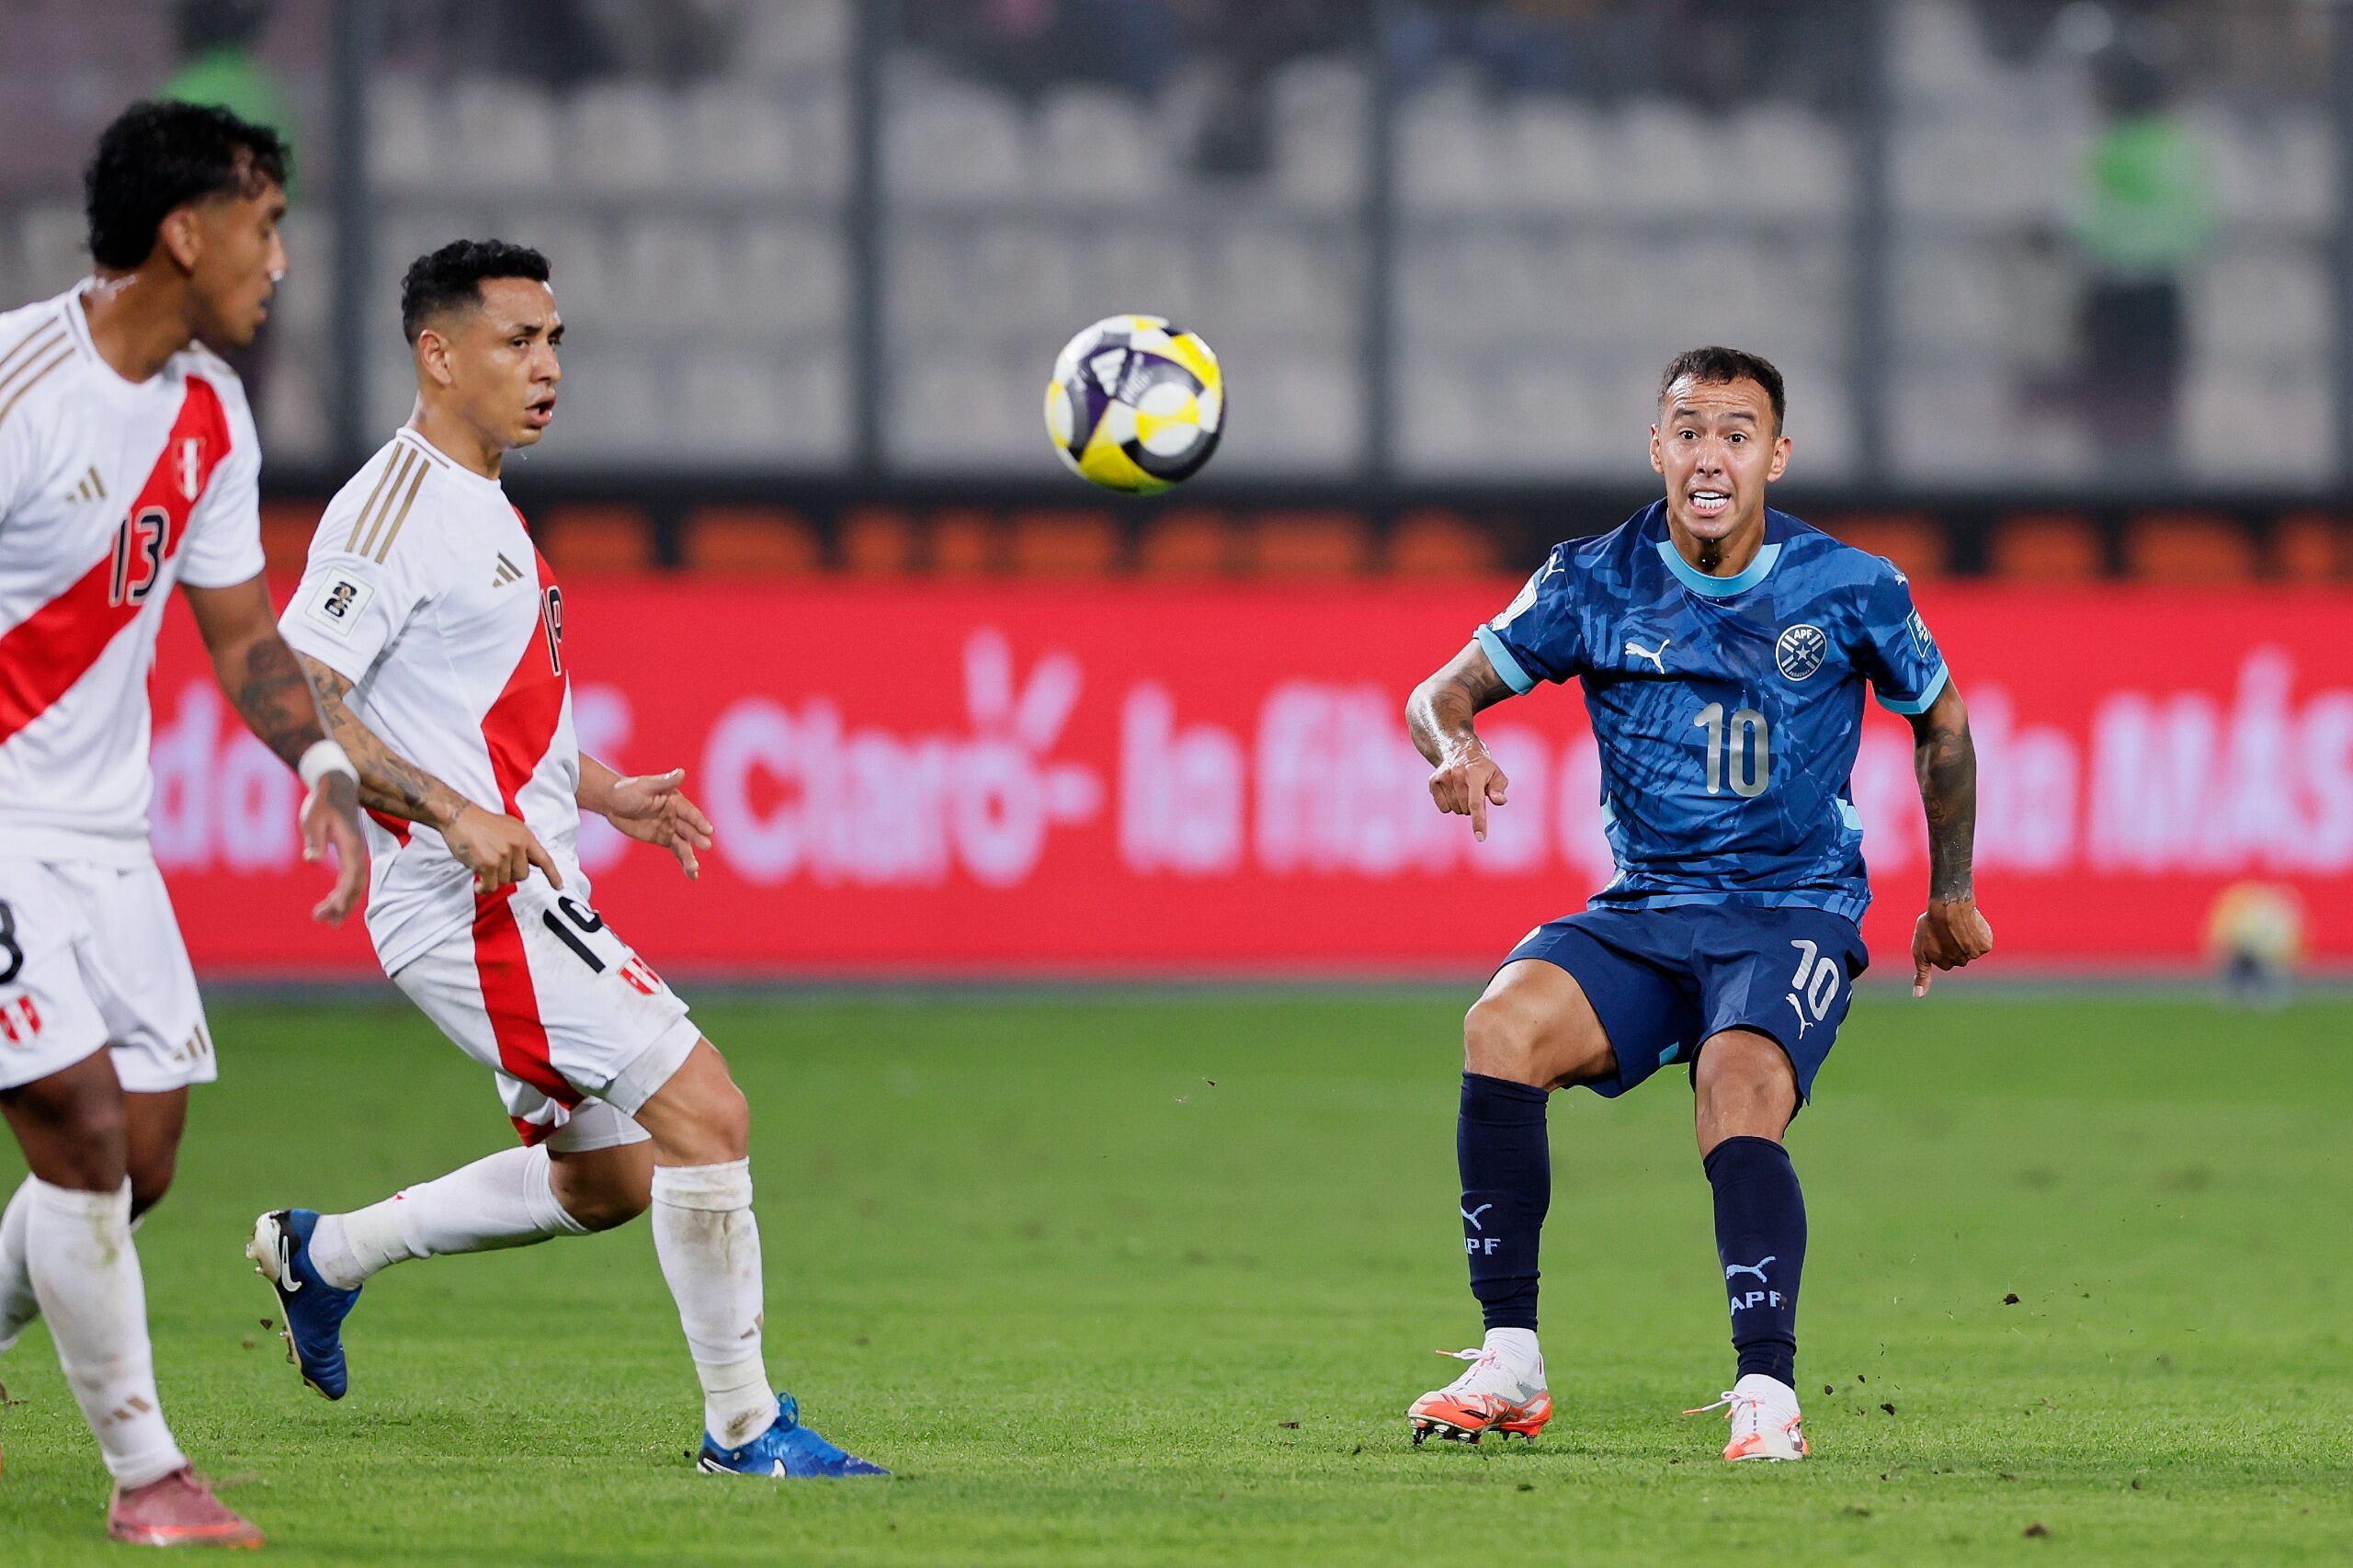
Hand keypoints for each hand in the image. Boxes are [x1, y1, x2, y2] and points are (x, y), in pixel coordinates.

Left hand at [300, 773, 367, 924]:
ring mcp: (355, 854)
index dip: (343, 897)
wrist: (336, 787)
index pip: (351, 878)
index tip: (331, 912)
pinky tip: (333, 903)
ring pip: (355, 885)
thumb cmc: (322, 803)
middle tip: (323, 921)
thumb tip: (312, 860)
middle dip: (342, 906)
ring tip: (329, 921)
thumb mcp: (312, 820)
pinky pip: (351, 878)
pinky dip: (344, 893)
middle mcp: (358, 853)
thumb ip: (314, 840)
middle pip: (355, 886)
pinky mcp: (350, 853)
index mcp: (351, 847)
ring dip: (344, 903)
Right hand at [443, 801, 562, 893]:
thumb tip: (530, 862)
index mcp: (525, 836)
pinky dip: (484, 888)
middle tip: (495, 865)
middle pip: (522, 875)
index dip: (553, 875)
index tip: (559, 886)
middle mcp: (517, 845)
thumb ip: (521, 844)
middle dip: (509, 875)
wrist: (459, 816)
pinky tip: (478, 883)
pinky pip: (491, 886)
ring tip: (483, 865)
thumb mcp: (510, 827)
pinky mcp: (489, 863)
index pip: (544, 859)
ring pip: (505, 881)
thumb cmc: (481, 823)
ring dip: (493, 879)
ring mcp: (504, 854)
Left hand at [600, 767, 714, 878]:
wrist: (611, 802)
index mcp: (675, 800)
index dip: (699, 821)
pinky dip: (684, 862)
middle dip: (698, 838)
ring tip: (694, 870)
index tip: (708, 830)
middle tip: (707, 846)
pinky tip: (692, 875)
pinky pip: (677, 851)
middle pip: (689, 829)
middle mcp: (677, 815)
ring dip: (690, 856)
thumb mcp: (645, 785)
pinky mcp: (664, 839)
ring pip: (684, 844)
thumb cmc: (627, 789)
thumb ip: (664, 782)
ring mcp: (671, 828)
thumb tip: (681, 772)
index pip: (689, 812)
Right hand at [1426, 740, 1509, 842]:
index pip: (1476, 802)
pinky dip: (1450, 805)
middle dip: (1472, 808)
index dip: (1479, 821)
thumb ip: (1499, 789)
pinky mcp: (1433, 782)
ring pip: (1454, 809)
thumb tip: (1500, 801)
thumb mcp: (1497, 776)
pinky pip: (1443, 807)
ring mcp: (1443, 777)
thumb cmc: (1483, 769)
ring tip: (1464, 790)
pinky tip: (1453, 791)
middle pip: (1465, 809)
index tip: (1480, 837)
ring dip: (1461, 806)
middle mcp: (1457, 774)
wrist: (1460, 752)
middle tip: (1474, 793)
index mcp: (1475, 773)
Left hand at [1911, 896, 1992, 995]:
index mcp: (1944, 963)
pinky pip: (1983, 943)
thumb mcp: (1919, 950)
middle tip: (1947, 930)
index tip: (1937, 936)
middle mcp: (1959, 962)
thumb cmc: (1930, 925)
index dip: (1940, 946)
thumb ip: (1922, 975)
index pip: (1944, 962)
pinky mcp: (1985, 946)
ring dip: (1967, 940)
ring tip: (1958, 926)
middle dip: (1953, 945)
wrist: (1948, 906)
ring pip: (1971, 951)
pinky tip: (1970, 926)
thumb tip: (1918, 997)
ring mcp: (1973, 955)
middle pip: (1959, 957)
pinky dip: (1979, 935)